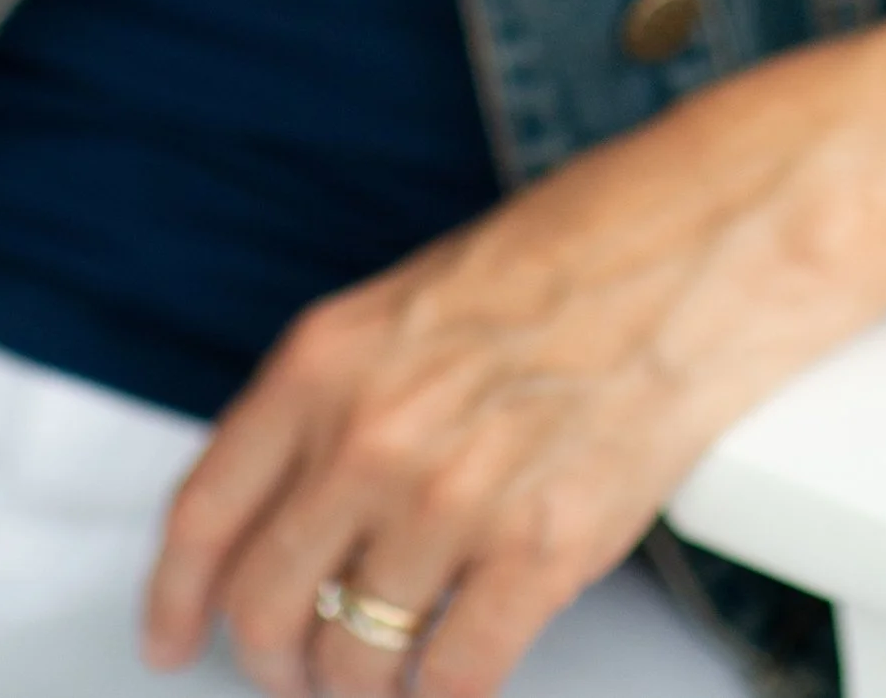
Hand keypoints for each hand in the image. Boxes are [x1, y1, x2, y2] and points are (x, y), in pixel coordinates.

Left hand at [140, 0, 885, 695]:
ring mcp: (456, 498)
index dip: (175, 592)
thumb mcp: (424, 295)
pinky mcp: (544, 551)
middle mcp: (375, 432)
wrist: (715, 234)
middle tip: (292, 669)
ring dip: (361, 690)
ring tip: (383, 679)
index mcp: (331, 355)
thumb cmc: (589, 243)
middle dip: (273, 659)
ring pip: (355, 663)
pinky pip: (455, 680)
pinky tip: (456, 684)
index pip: (207, 506)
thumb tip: (310, 488)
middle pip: (267, 605)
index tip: (170, 629)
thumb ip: (353, 389)